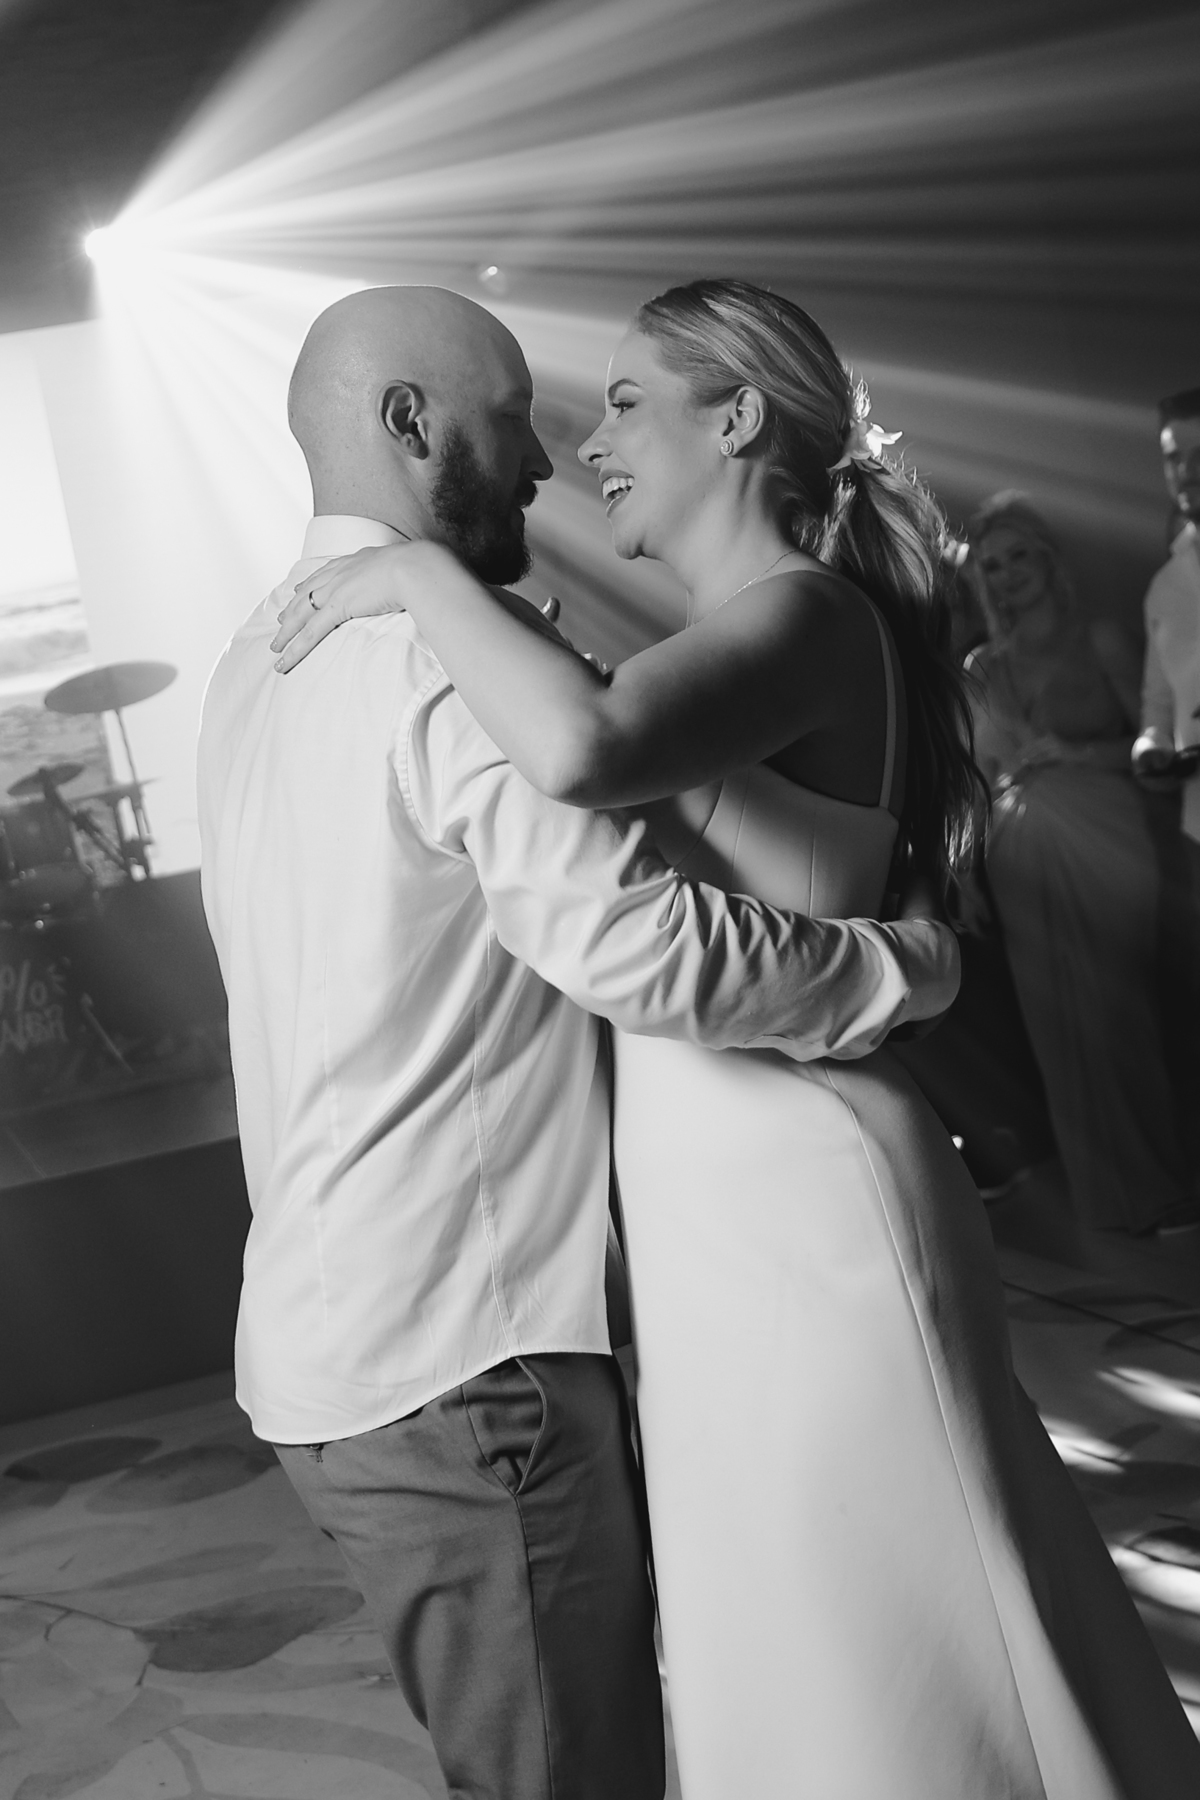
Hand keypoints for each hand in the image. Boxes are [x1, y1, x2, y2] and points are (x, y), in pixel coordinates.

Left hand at [271, 540, 444, 671]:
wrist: (418, 567)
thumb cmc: (422, 568)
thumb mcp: (410, 567)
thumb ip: (405, 574)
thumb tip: (418, 580)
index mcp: (358, 561)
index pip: (326, 573)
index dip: (311, 583)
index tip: (299, 590)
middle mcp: (341, 572)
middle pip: (307, 592)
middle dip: (292, 608)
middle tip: (279, 620)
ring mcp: (336, 589)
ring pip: (302, 614)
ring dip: (286, 632)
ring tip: (276, 646)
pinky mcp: (337, 608)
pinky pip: (310, 633)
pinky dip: (295, 649)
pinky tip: (284, 661)